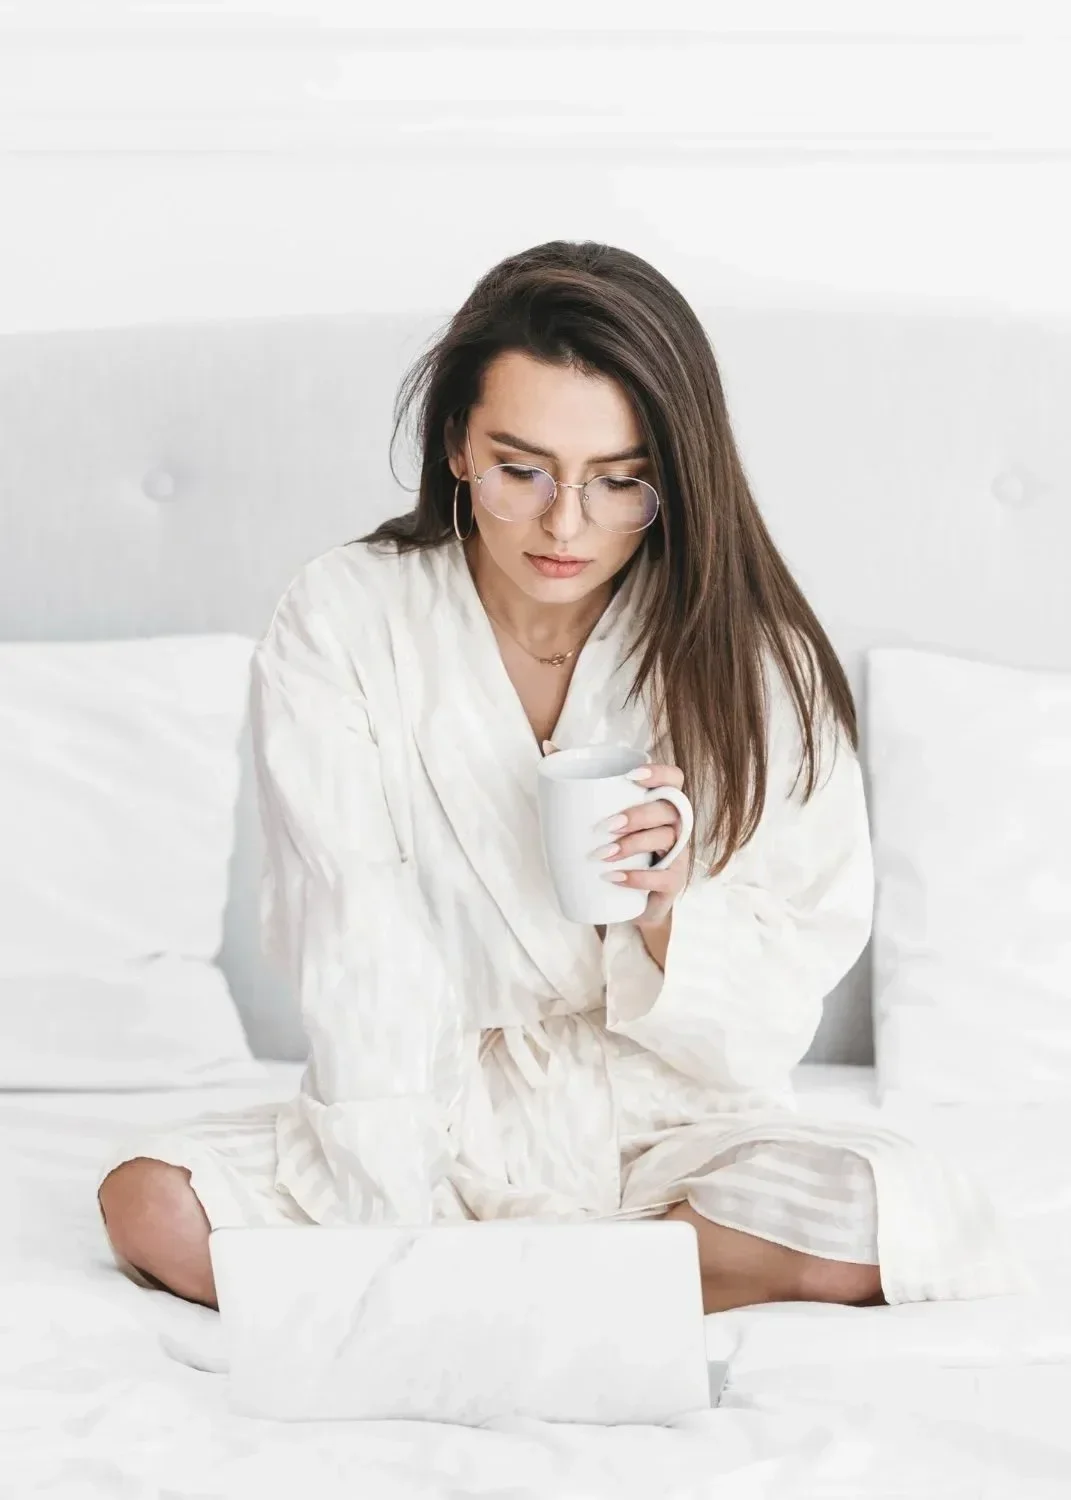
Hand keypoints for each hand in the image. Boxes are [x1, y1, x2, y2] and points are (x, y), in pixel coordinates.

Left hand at [595, 759, 689, 927]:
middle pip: (670, 811)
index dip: (659, 774)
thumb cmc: (614, 845)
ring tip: (602, 854)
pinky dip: (638, 878)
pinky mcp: (673, 883)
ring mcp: (677, 854)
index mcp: (660, 803)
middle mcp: (676, 825)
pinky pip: (663, 878)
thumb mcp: (599, 813)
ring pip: (667, 840)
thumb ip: (579, 778)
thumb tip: (548, 746)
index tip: (631, 776)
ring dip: (634, 844)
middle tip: (606, 825)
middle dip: (639, 815)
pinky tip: (615, 878)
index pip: (674, 779)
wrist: (624, 899)